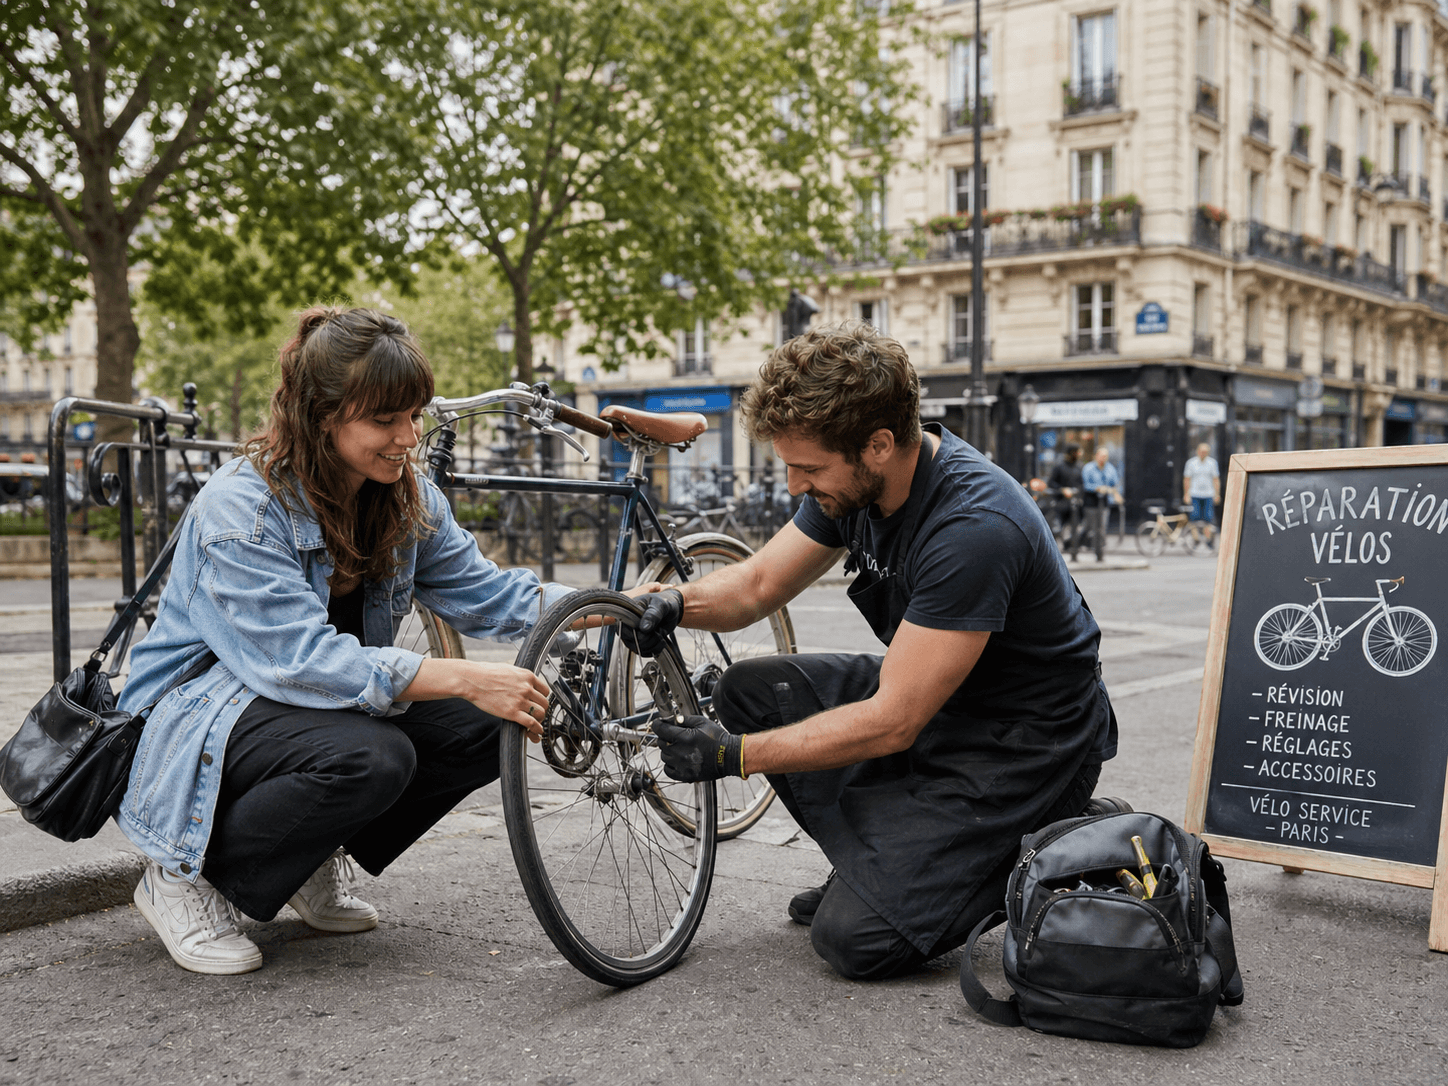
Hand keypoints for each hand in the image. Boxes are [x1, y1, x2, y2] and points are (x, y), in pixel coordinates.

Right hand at [406, 658, 551, 742]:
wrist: (472, 680)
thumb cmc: (486, 673)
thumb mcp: (509, 670)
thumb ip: (520, 678)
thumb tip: (524, 684)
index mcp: (527, 676)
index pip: (545, 690)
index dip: (543, 698)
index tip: (540, 703)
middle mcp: (526, 688)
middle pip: (544, 703)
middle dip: (542, 710)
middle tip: (537, 715)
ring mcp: (520, 700)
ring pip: (540, 713)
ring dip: (539, 720)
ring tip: (535, 723)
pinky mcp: (512, 712)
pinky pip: (531, 723)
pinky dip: (536, 729)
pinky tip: (536, 732)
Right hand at [620, 588, 683, 656]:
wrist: (671, 610)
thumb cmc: (664, 603)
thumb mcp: (661, 605)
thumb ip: (652, 615)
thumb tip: (643, 628)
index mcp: (628, 611)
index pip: (624, 627)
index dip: (637, 632)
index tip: (652, 629)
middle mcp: (627, 624)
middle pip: (630, 640)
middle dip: (648, 639)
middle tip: (659, 630)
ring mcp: (632, 635)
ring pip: (637, 648)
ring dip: (653, 644)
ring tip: (661, 634)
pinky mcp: (639, 642)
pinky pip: (643, 652)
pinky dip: (654, 649)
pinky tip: (661, 641)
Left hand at [652, 713, 742, 781]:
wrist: (729, 756)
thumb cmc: (717, 739)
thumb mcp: (702, 722)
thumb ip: (685, 720)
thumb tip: (673, 719)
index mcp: (684, 737)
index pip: (660, 730)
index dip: (658, 725)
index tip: (659, 724)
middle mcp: (680, 752)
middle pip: (661, 743)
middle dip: (665, 737)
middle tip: (674, 736)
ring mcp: (681, 765)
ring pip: (664, 756)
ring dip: (668, 751)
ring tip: (679, 748)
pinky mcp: (684, 776)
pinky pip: (667, 770)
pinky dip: (670, 764)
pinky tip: (678, 759)